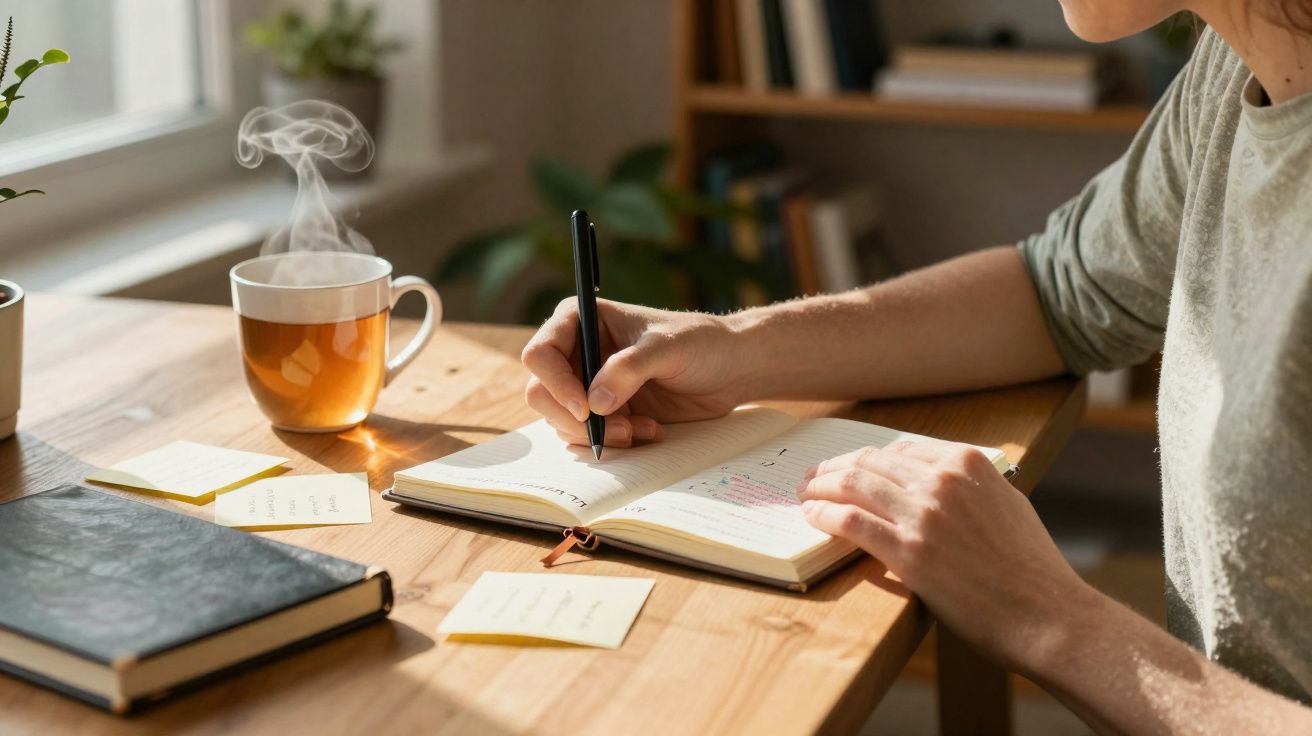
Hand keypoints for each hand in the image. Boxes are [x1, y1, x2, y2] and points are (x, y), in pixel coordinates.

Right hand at [521, 298, 747, 447]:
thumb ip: (629, 369)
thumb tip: (594, 402)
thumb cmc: (701, 343)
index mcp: (581, 319)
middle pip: (541, 392)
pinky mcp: (605, 411)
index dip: (556, 383)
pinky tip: (648, 430)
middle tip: (617, 429)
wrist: (730, 369)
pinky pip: (587, 436)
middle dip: (575, 418)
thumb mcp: (668, 348)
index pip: (541, 353)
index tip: (586, 408)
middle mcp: (577, 351)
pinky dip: (613, 441)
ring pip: (561, 420)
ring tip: (640, 429)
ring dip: (598, 434)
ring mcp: (588, 383)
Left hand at [797, 440, 1091, 671]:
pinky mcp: (909, 552)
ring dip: (821, 489)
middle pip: (869, 463)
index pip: (897, 451)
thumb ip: (970, 487)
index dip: (864, 459)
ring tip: (806, 497)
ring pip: (854, 485)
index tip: (846, 467)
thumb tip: (935, 480)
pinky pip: (851, 522)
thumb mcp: (1007, 505)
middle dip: (834, 469)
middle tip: (812, 480)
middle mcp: (943, 481)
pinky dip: (825, 516)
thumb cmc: (1031, 569)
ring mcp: (924, 515)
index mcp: (967, 463)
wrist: (1047, 616)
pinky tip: (814, 520)